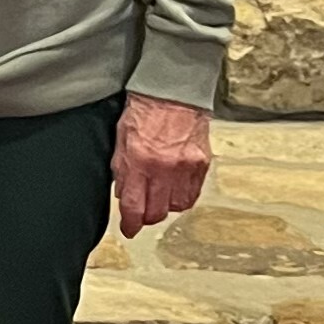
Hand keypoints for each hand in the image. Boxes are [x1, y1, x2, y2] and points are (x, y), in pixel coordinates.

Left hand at [113, 93, 209, 238]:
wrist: (173, 93)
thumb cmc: (143, 112)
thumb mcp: (120, 141)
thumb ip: (122, 172)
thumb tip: (124, 198)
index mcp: (140, 160)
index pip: (134, 205)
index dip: (130, 224)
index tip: (128, 230)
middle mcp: (165, 168)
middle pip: (157, 212)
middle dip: (146, 217)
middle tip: (141, 214)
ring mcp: (187, 167)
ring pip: (177, 207)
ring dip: (165, 207)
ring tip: (157, 197)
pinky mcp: (203, 164)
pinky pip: (193, 194)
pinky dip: (182, 197)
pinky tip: (173, 190)